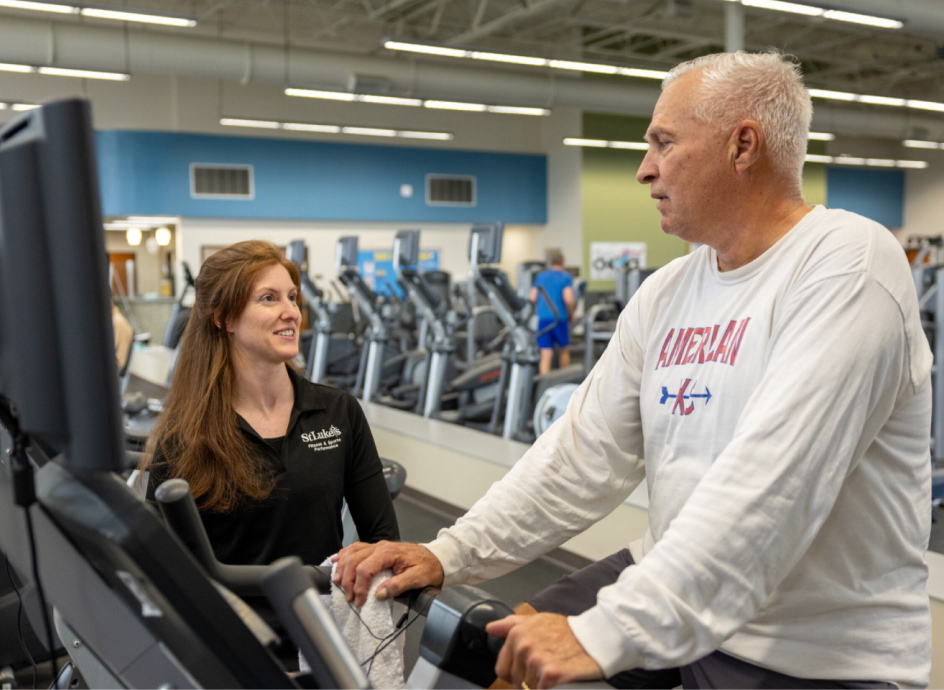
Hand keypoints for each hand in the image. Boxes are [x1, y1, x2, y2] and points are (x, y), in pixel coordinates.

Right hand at [332, 541, 443, 606]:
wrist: (436, 558)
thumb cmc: (428, 567)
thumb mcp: (418, 578)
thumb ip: (398, 585)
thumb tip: (379, 594)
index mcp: (389, 553)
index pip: (365, 569)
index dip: (359, 586)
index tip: (359, 601)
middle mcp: (380, 547)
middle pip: (354, 560)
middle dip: (348, 580)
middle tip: (349, 597)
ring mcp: (377, 546)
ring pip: (352, 552)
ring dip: (342, 568)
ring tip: (338, 583)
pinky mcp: (377, 549)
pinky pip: (356, 548)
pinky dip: (344, 555)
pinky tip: (337, 561)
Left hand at [486, 613, 603, 689]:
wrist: (596, 637)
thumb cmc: (568, 631)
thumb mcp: (538, 620)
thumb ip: (511, 624)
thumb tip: (490, 628)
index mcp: (517, 634)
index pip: (503, 669)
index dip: (516, 673)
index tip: (531, 669)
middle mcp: (524, 646)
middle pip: (516, 681)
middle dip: (530, 679)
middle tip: (547, 669)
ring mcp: (536, 661)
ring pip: (529, 688)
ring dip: (541, 685)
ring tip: (556, 671)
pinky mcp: (550, 675)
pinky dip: (551, 689)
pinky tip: (561, 680)